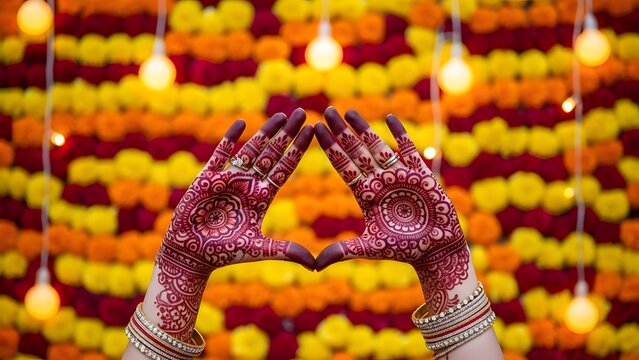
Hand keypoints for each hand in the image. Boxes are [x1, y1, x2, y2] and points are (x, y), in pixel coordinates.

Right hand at [155, 109, 314, 338]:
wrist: (190, 254)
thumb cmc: (223, 253)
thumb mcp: (258, 249)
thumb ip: (285, 251)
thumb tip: (315, 264)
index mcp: (262, 197)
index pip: (285, 168)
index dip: (298, 150)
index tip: (312, 132)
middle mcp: (248, 185)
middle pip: (272, 154)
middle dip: (287, 134)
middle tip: (303, 113)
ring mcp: (228, 179)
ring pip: (251, 150)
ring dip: (266, 132)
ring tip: (281, 115)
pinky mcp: (207, 178)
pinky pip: (220, 154)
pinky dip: (230, 139)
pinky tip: (241, 123)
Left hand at [314, 108, 469, 313]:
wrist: (437, 250)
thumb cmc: (404, 249)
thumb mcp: (371, 247)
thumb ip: (343, 251)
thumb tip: (314, 265)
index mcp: (366, 194)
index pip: (343, 166)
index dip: (330, 148)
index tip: (315, 129)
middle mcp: (379, 181)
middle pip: (356, 151)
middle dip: (342, 132)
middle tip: (327, 110)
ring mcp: (399, 175)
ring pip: (378, 146)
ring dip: (364, 129)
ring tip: (349, 111)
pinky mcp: (420, 174)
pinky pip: (408, 150)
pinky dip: (400, 134)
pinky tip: (390, 118)